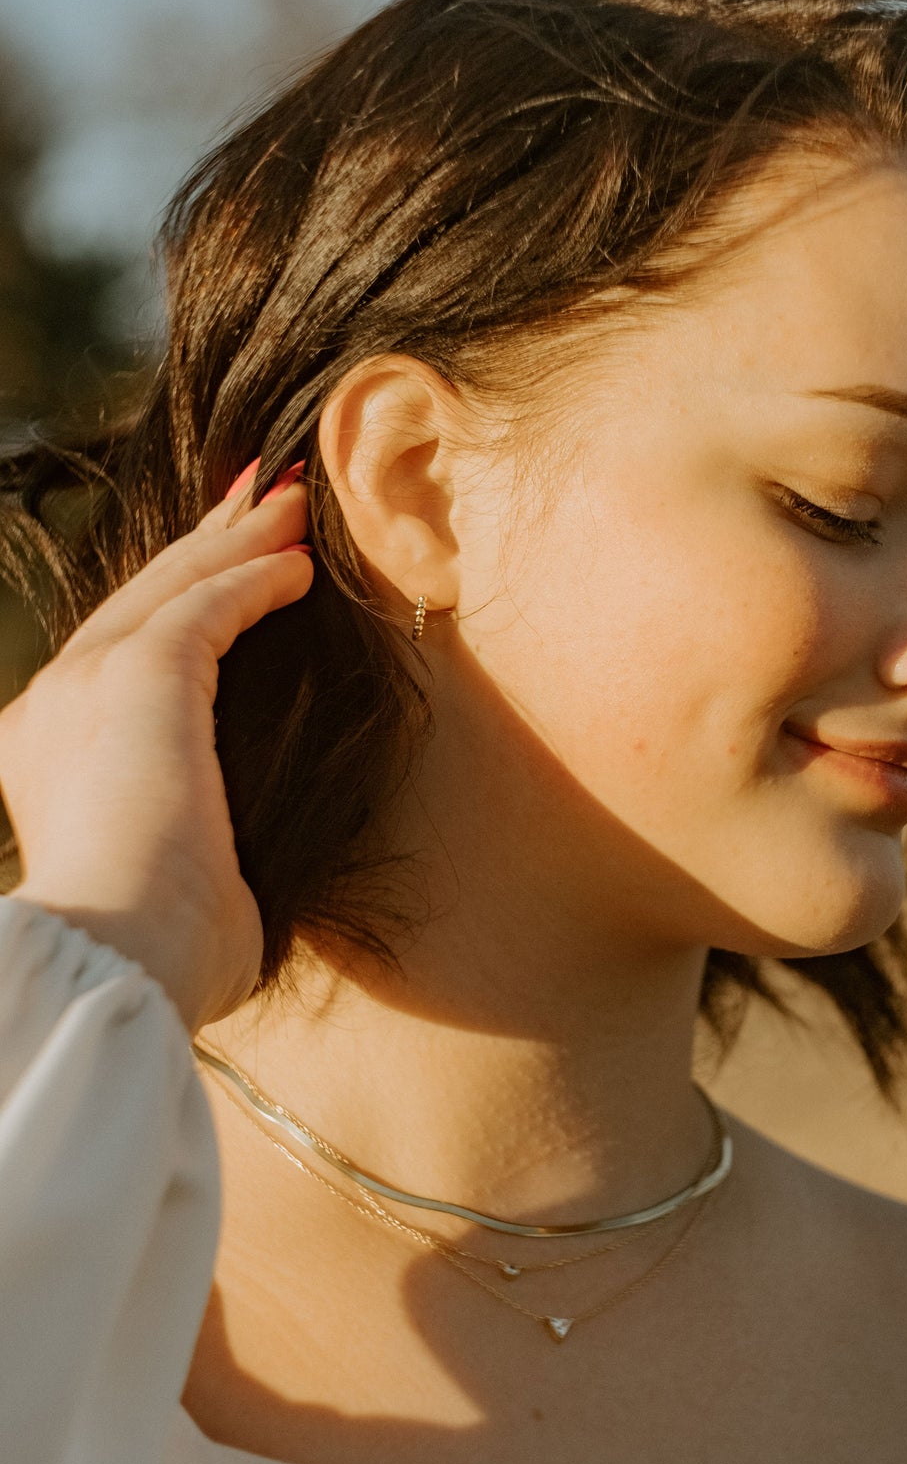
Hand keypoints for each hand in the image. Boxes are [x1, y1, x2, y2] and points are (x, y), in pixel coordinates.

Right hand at [0, 467, 313, 1029]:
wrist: (122, 963)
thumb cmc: (160, 960)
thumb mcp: (179, 892)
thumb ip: (201, 855)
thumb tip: (240, 878)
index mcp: (50, 759)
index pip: (118, 657)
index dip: (177, 605)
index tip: (231, 573)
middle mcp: (52, 708)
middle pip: (138, 601)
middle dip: (206, 547)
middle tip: (265, 501)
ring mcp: (86, 685)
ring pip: (172, 587)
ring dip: (238, 540)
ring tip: (294, 503)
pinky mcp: (137, 676)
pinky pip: (207, 603)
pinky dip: (255, 576)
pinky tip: (299, 564)